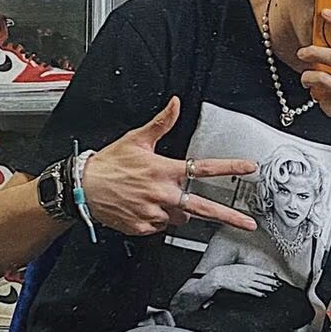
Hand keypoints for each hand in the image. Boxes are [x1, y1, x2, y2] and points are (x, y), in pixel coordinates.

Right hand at [82, 97, 257, 236]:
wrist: (82, 187)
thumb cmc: (109, 164)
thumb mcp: (136, 139)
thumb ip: (161, 123)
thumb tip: (175, 104)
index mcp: (164, 170)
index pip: (203, 168)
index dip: (229, 167)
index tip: (248, 168)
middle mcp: (162, 194)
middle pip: (204, 207)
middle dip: (229, 217)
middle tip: (247, 223)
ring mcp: (154, 213)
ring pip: (179, 217)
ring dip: (176, 210)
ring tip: (156, 197)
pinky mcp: (144, 227)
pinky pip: (160, 226)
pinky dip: (157, 218)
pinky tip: (143, 207)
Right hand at [208, 266, 280, 295]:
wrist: (220, 275)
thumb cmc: (230, 270)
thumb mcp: (241, 267)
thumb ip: (250, 269)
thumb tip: (257, 272)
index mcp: (249, 268)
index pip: (263, 271)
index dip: (270, 274)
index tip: (276, 276)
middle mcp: (249, 275)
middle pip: (264, 279)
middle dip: (272, 282)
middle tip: (279, 284)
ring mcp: (247, 282)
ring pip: (260, 285)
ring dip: (268, 288)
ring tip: (274, 289)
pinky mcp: (243, 289)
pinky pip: (253, 292)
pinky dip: (259, 293)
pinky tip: (264, 295)